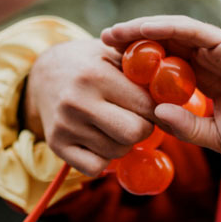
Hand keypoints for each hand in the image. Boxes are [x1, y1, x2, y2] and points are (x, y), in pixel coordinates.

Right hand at [24, 38, 157, 176]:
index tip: (158, 107)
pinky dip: (104, 159)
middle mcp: (77, 101)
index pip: (146, 105)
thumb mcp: (112, 53)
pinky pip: (95, 168)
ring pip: (117, 152)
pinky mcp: (56, 145)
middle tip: (138, 118)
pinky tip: (100, 140)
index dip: (159, 109)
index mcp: (95, 75)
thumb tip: (178, 94)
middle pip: (134, 133)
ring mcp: (64, 126)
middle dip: (144, 128)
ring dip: (123, 143)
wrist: (42, 74)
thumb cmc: (89, 63)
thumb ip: (142, 70)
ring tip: (114, 124)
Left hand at [101, 16, 220, 157]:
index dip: (136, 70)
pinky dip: (162, 27)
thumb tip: (153, 115)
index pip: (163, 72)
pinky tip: (138, 29)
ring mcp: (216, 51)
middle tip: (99, 47)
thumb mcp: (214, 136)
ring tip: (110, 35)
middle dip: (130, 46)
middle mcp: (208, 63)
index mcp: (204, 84)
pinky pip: (188, 29)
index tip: (108, 73)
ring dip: (139, 31)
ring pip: (171, 34)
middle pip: (162, 48)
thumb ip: (185, 125)